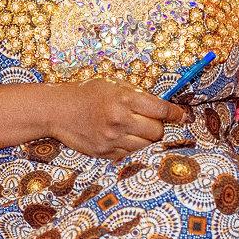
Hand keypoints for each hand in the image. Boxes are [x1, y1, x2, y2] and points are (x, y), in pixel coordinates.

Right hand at [48, 80, 184, 160]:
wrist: (57, 110)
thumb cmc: (85, 93)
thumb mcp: (112, 84)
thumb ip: (136, 94)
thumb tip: (163, 106)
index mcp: (124, 98)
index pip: (161, 109)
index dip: (175, 113)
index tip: (181, 115)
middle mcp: (120, 120)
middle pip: (157, 131)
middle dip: (159, 126)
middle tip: (151, 121)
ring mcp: (112, 138)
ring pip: (147, 146)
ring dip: (146, 139)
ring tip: (137, 130)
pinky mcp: (105, 152)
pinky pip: (130, 154)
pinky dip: (132, 148)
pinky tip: (123, 138)